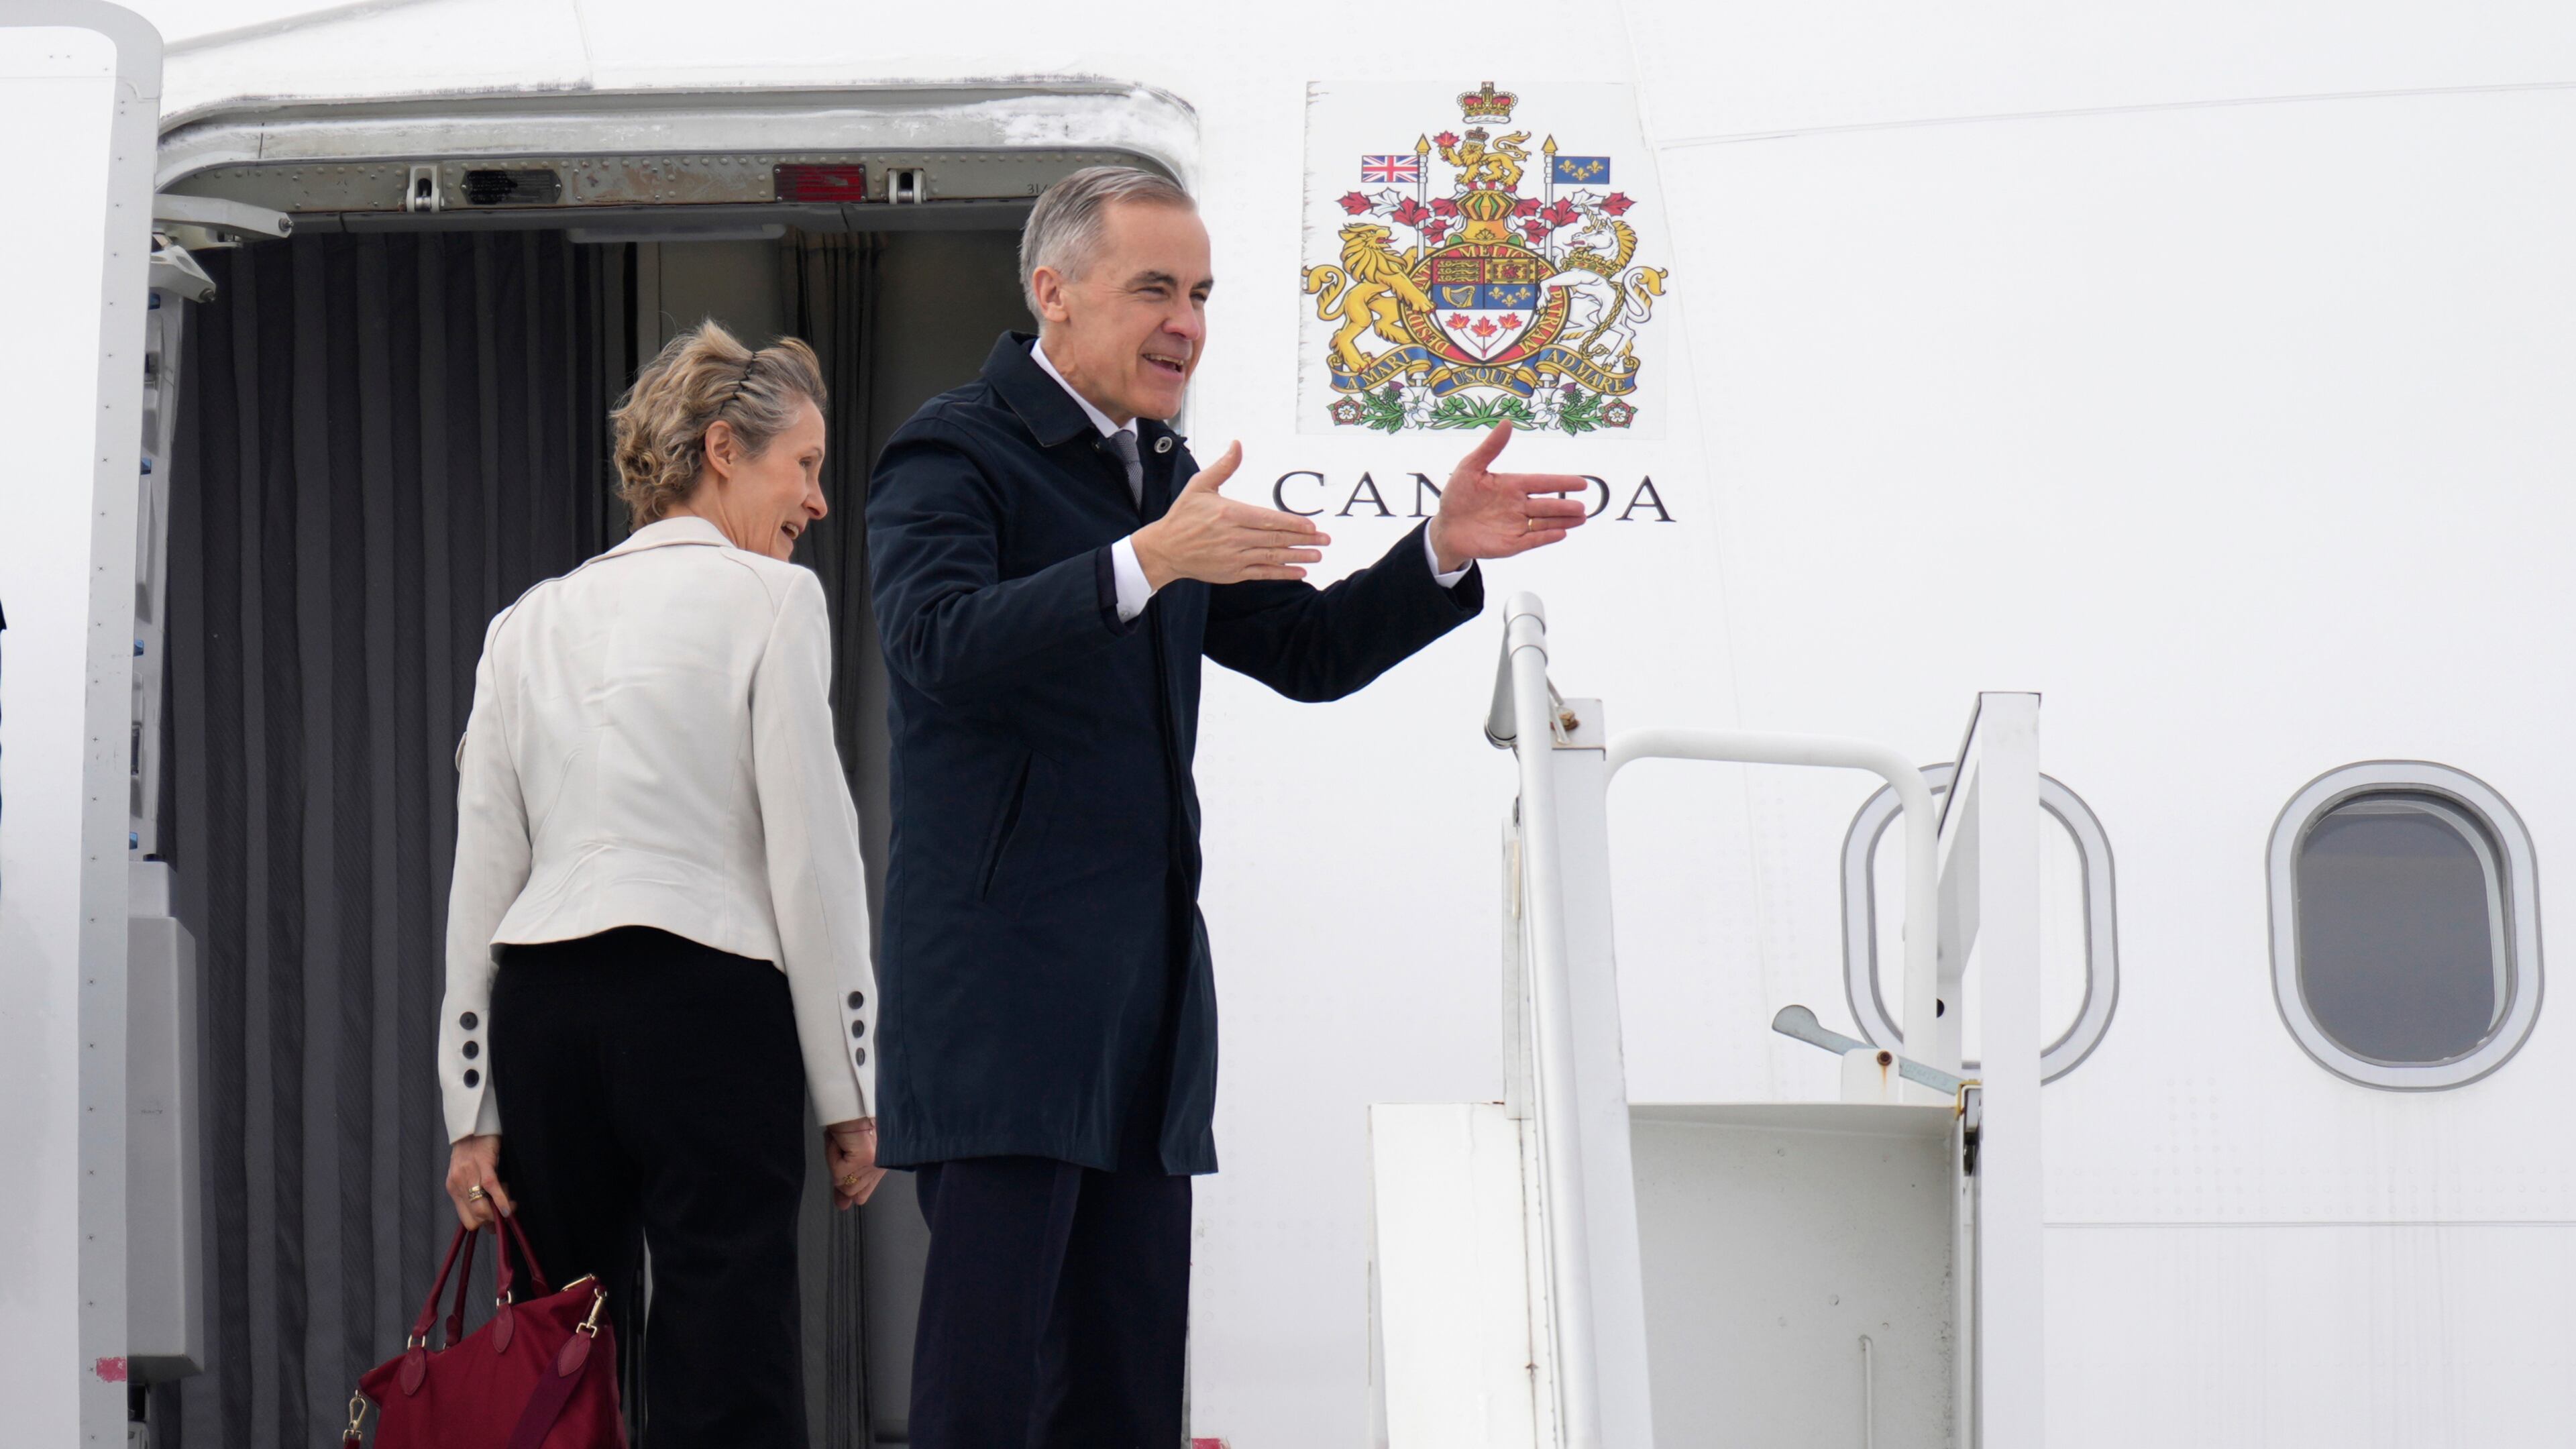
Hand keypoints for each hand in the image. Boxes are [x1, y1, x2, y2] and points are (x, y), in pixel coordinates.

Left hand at [445, 1135, 514, 1229]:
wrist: (472, 1127)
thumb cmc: (473, 1150)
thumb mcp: (468, 1174)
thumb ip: (474, 1190)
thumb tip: (491, 1211)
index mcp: (454, 1189)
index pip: (467, 1220)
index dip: (485, 1224)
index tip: (499, 1221)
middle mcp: (457, 1185)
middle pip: (474, 1218)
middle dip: (493, 1221)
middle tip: (507, 1213)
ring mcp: (468, 1176)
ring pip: (481, 1208)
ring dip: (499, 1212)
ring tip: (512, 1206)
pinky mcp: (482, 1165)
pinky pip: (492, 1188)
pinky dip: (502, 1201)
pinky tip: (510, 1207)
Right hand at [824, 1118, 885, 1209]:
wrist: (851, 1106)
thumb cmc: (849, 1125)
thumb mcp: (846, 1159)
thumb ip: (845, 1183)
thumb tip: (842, 1206)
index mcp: (879, 1166)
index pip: (863, 1194)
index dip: (849, 1193)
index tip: (842, 1199)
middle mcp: (880, 1167)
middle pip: (851, 1191)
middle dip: (839, 1172)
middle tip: (840, 1151)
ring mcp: (874, 1163)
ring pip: (843, 1183)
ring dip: (834, 1161)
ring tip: (840, 1143)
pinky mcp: (865, 1158)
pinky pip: (838, 1171)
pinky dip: (832, 1155)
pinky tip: (839, 1141)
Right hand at [1131, 442, 1330, 588]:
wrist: (1165, 549)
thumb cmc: (1183, 516)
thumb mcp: (1200, 486)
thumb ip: (1224, 467)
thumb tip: (1237, 444)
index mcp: (1230, 514)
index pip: (1268, 520)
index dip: (1293, 524)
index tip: (1312, 526)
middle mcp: (1234, 537)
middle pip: (1276, 539)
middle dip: (1304, 540)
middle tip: (1326, 540)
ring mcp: (1234, 557)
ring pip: (1272, 557)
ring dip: (1298, 557)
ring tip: (1318, 556)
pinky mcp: (1233, 572)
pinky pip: (1262, 573)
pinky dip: (1282, 573)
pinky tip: (1299, 572)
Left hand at [1424, 422, 1588, 571]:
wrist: (1446, 527)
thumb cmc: (1458, 495)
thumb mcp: (1470, 467)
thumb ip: (1490, 448)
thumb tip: (1507, 423)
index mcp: (1513, 485)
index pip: (1542, 483)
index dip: (1562, 482)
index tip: (1581, 483)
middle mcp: (1519, 505)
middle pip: (1547, 505)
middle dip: (1565, 506)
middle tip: (1582, 507)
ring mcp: (1517, 525)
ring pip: (1544, 523)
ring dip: (1562, 521)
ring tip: (1580, 519)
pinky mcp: (1511, 544)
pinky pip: (1532, 540)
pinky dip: (1546, 537)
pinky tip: (1560, 534)